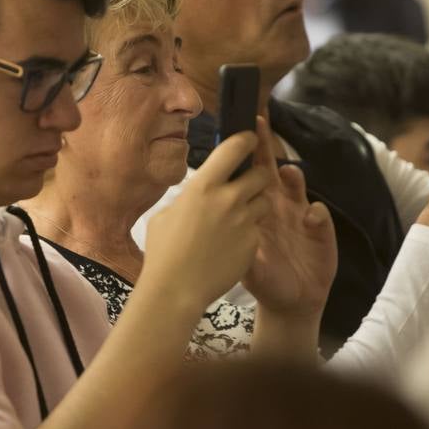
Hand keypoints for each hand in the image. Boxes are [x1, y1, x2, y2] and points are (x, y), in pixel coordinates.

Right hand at [143, 126, 273, 310]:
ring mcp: (244, 222)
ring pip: (264, 202)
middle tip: (249, 184)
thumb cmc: (163, 252)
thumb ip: (187, 199)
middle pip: (261, 174)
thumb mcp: (165, 214)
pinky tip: (233, 243)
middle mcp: (228, 199)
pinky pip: (258, 229)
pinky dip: (250, 231)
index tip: (250, 138)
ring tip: (241, 215)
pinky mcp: (253, 243)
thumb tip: (195, 193)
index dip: (247, 139)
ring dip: (257, 203)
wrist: (176, 290)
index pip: (235, 147)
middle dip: (258, 176)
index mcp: (203, 185)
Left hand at [243, 117, 335, 317]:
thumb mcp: (241, 261)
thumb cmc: (264, 278)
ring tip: (289, 171)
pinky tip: (311, 217)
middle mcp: (278, 207)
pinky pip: (320, 218)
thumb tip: (205, 223)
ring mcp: (301, 218)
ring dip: (294, 178)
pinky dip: (317, 215)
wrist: (290, 303)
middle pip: (272, 171)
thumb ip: (228, 240)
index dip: (242, 154)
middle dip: (267, 147)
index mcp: (255, 209)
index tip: (232, 130)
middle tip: (260, 122)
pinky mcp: (321, 234)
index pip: (246, 175)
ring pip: (297, 189)